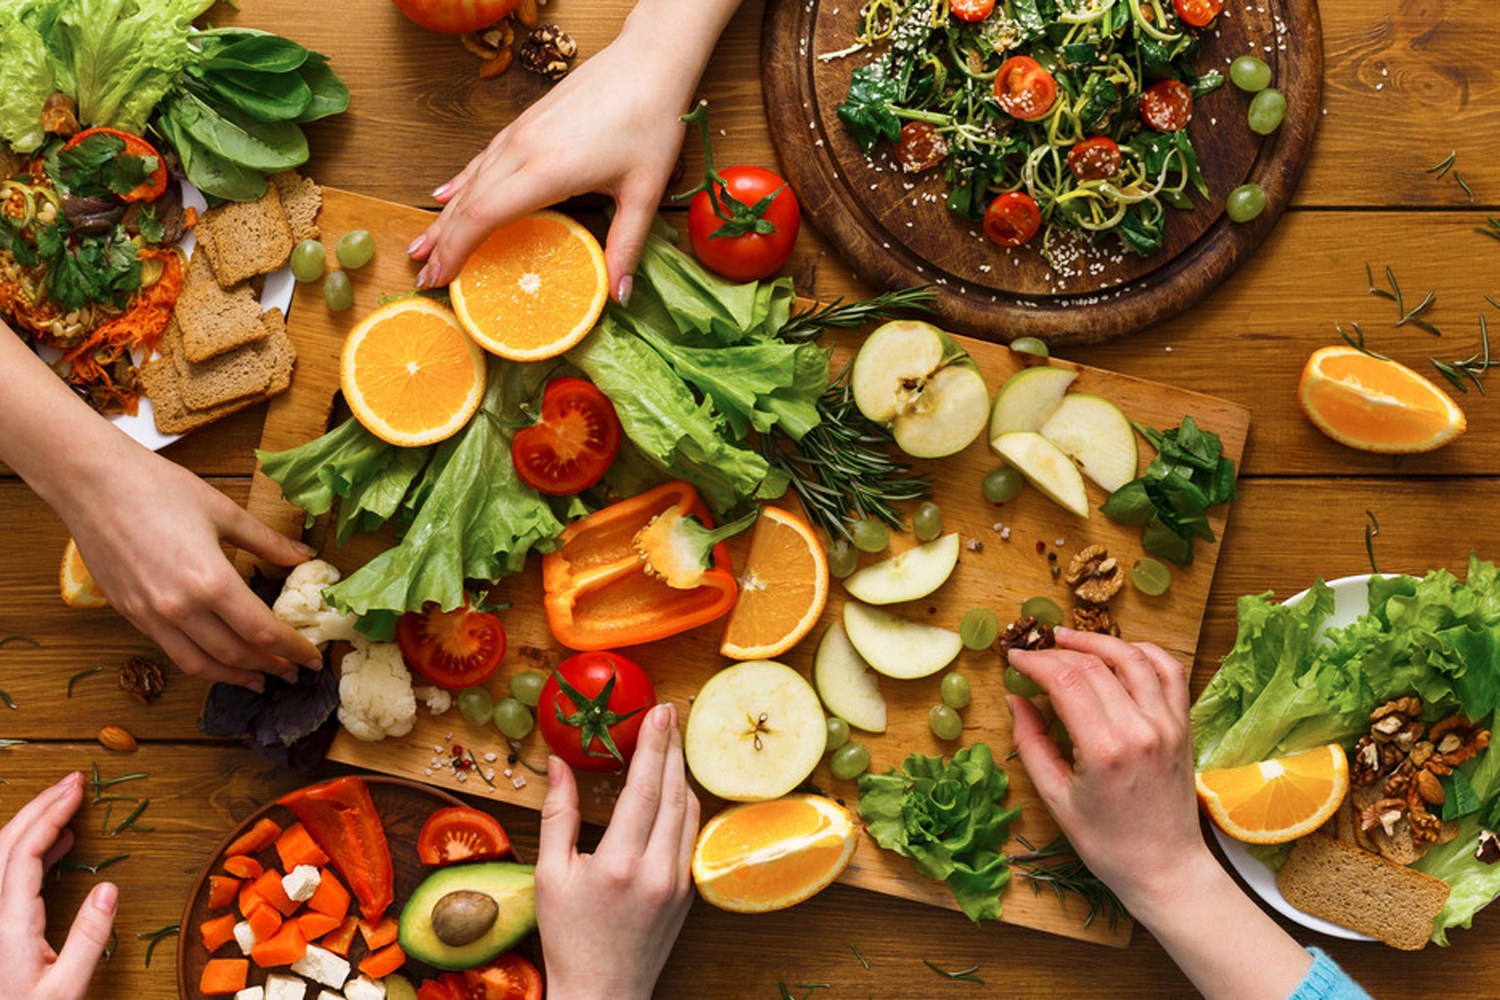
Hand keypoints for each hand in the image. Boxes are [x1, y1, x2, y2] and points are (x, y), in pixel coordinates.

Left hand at [0, 773, 117, 999]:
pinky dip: (30, 849)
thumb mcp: (65, 990)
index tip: (77, 791)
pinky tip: (56, 846)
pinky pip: (5, 873)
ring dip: (32, 824)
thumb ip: (88, 939)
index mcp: (7, 924)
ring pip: (1, 856)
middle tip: (72, 781)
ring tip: (67, 805)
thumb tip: (109, 889)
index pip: (24, 853)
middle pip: (6, 843)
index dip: (50, 815)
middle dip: (39, 806)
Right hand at [56, 446, 320, 690]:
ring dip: (234, 677)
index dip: (293, 650)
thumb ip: (266, 541)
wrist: (90, 481)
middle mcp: (180, 607)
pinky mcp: (129, 613)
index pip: (263, 632)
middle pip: (235, 654)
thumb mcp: (224, 510)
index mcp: (211, 581)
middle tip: (293, 671)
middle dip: (270, 667)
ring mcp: (150, 615)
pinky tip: (215, 659)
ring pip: (199, 664)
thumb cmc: (158, 487)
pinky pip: (170, 651)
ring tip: (259, 679)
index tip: (313, 657)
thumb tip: (303, 556)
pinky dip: (200, 663)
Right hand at [408, 6, 729, 299]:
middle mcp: (523, 149)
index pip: (483, 216)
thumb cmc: (650, 120)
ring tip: (422, 245)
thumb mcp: (644, 192)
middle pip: (467, 202)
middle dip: (442, 242)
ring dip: (444, 215)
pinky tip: (444, 193)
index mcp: (546, 170)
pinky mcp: (525, 122)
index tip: (440, 279)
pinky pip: (482, 158)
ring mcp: (520, 132)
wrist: (649, 60)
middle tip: (424, 277)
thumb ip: (626, 246)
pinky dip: (460, 181)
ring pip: (470, 179)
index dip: (456, 251)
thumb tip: (618, 296)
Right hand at [535, 703, 698, 999]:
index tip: (658, 711)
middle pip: (673, 791)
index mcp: (620, 863)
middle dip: (671, 747)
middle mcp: (658, 870)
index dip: (653, 744)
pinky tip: (673, 788)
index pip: (644, 788)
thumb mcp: (550, 875)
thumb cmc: (569, 937)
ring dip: (680, 773)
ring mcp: (679, 882)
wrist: (603, 994)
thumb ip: (558, 815)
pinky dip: (684, 804)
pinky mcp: (688, 892)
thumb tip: (558, 764)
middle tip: (667, 712)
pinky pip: (691, 834)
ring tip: (669, 742)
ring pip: (689, 811)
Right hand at [1007, 627, 1203, 911]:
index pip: (1065, 680)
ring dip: (1098, 640)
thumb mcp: (1055, 798)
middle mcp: (1141, 729)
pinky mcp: (1183, 726)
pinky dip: (1144, 652)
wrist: (1165, 868)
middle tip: (1034, 651)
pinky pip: (1169, 672)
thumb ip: (1031, 742)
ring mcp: (1168, 725)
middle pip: (1095, 664)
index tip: (1015, 658)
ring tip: (1069, 638)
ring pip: (1134, 658)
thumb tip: (1016, 698)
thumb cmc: (1107, 843)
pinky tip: (1119, 651)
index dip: (1035, 662)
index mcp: (1105, 750)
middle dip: (1058, 651)